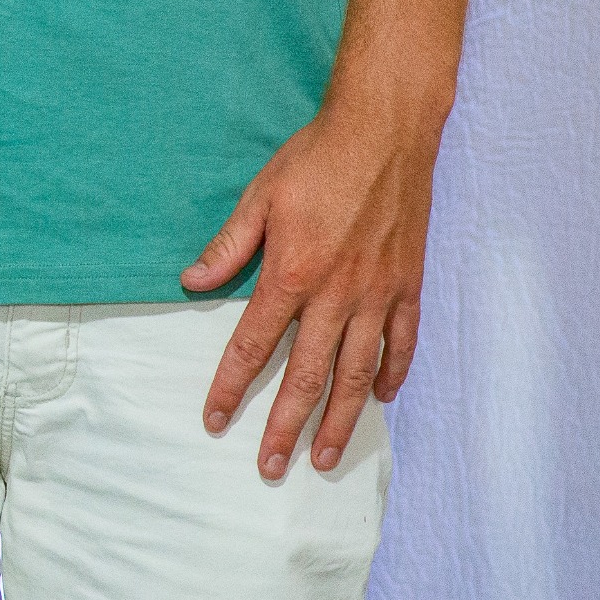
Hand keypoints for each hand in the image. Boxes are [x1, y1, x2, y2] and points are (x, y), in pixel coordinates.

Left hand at [184, 90, 442, 481]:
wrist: (385, 131)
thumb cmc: (316, 159)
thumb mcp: (260, 197)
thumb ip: (228, 246)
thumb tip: (190, 283)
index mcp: (293, 274)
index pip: (254, 344)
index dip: (231, 386)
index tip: (214, 420)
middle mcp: (338, 294)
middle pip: (308, 376)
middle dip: (284, 425)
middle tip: (270, 468)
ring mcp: (379, 294)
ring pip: (358, 373)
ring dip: (341, 420)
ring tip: (324, 457)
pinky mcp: (409, 285)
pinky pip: (402, 342)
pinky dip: (392, 373)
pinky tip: (381, 398)